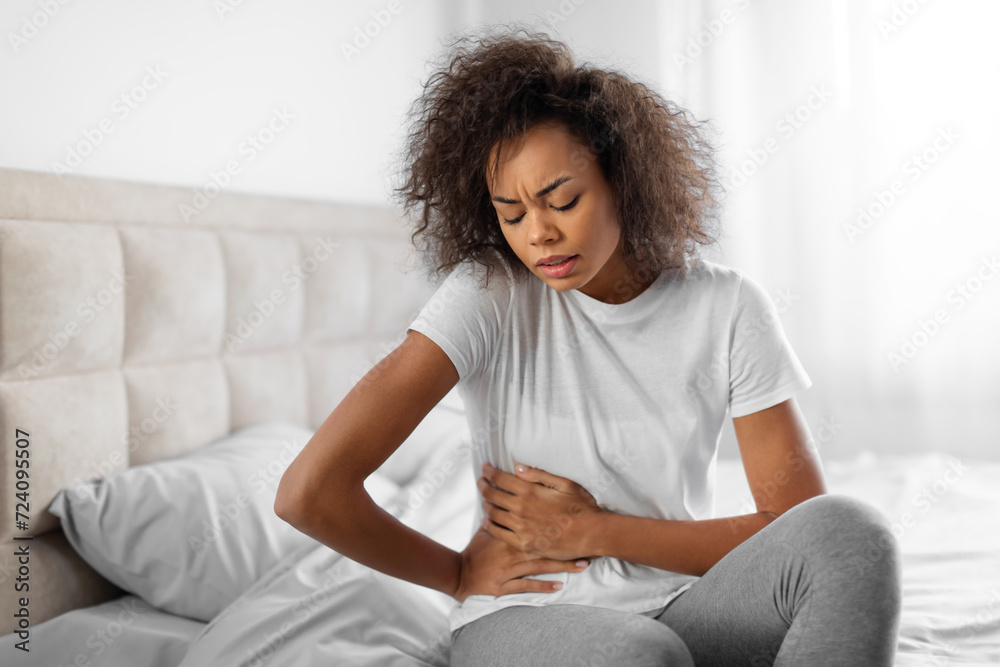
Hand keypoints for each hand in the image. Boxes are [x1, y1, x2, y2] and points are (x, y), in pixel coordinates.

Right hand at [452, 526, 589, 602]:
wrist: (461, 574)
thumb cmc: (476, 551)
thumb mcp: (487, 529)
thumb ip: (501, 515)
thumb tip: (512, 500)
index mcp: (508, 532)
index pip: (535, 523)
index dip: (558, 521)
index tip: (578, 521)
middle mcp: (511, 549)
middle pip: (544, 545)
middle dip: (567, 544)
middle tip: (589, 544)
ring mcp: (509, 568)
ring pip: (540, 566)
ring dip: (562, 565)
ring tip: (582, 564)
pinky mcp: (505, 585)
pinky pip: (527, 585)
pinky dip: (543, 586)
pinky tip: (559, 586)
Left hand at [477, 462, 604, 559]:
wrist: (591, 534)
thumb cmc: (581, 507)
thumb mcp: (565, 484)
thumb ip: (539, 475)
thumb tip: (517, 468)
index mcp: (530, 492)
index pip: (500, 478)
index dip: (489, 471)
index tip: (484, 468)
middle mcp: (522, 509)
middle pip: (493, 495)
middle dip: (483, 485)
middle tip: (480, 481)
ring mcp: (522, 528)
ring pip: (494, 514)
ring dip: (485, 504)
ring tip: (484, 499)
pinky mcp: (524, 543)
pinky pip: (500, 534)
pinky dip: (490, 526)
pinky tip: (486, 521)